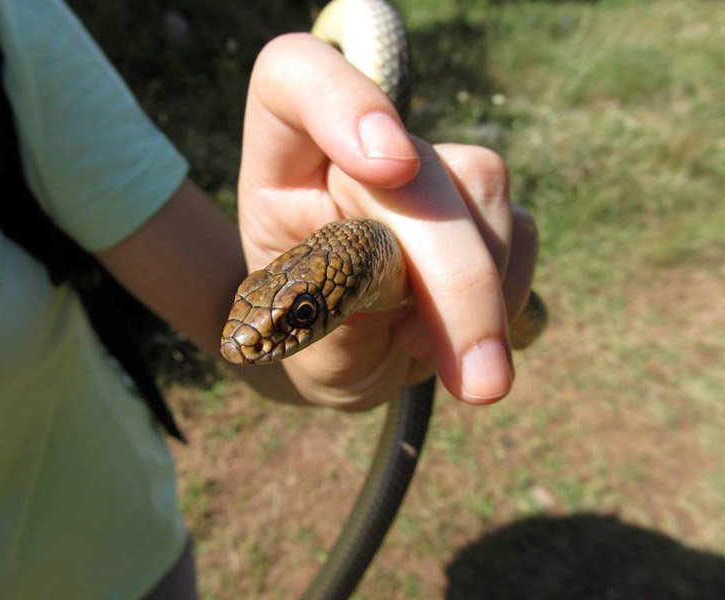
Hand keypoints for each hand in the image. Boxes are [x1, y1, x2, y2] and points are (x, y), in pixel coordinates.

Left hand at [237, 34, 537, 409]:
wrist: (340, 354)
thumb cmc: (301, 338)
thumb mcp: (294, 336)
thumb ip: (336, 304)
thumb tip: (425, 294)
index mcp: (284, 162)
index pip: (295, 80)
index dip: (343, 103)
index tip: (391, 166)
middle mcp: (355, 147)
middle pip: (421, 168)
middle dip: (456, 274)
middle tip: (477, 379)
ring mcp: (425, 170)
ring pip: (483, 187)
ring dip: (483, 292)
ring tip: (430, 353)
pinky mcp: (478, 203)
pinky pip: (521, 230)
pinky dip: (508, 295)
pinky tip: (465, 339)